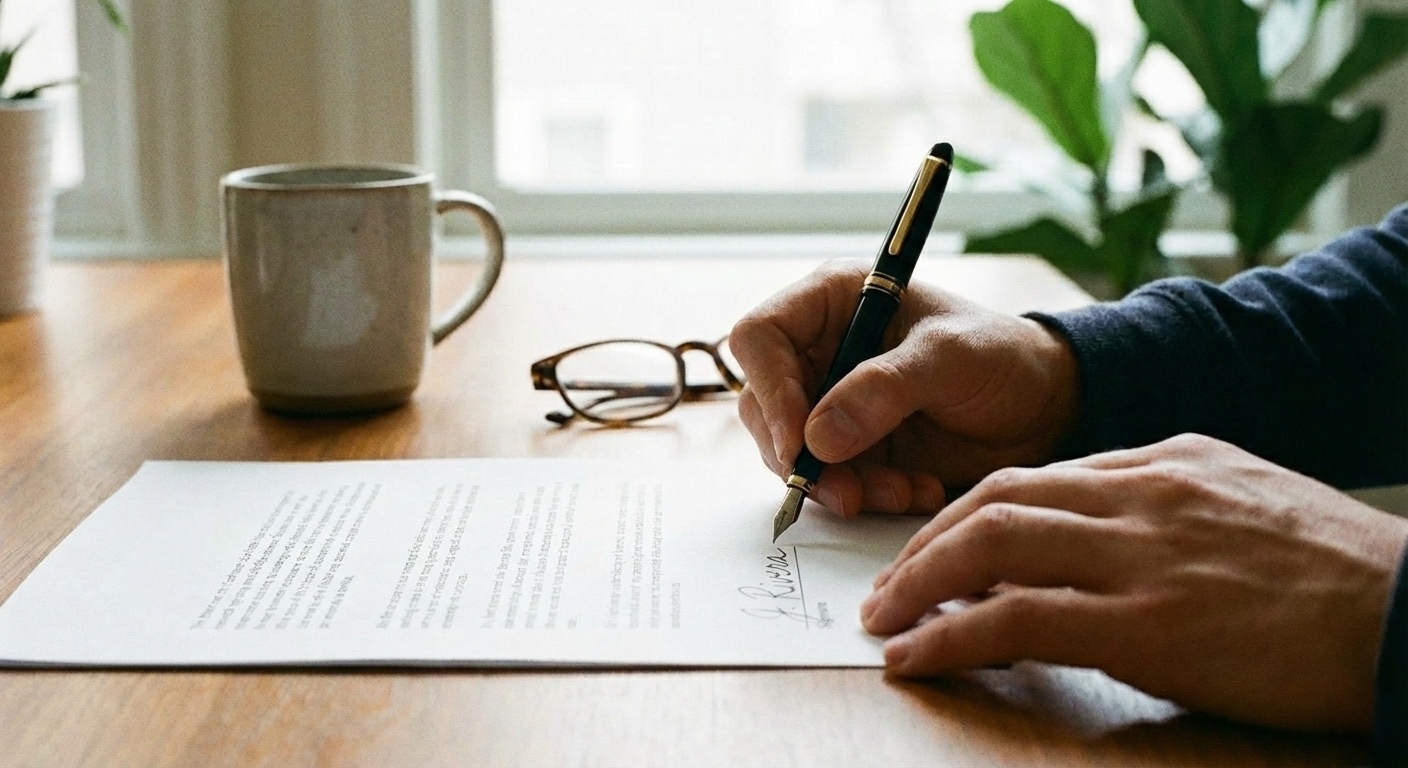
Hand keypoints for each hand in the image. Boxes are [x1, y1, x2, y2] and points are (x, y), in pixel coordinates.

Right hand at [729, 260, 1078, 515]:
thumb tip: (816, 438)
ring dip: (840, 485)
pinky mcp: (849, 447)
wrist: (1043, 406)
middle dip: (803, 457)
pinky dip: (867, 496)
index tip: (799, 444)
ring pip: (792, 454)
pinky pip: (830, 482)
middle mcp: (819, 351)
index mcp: (831, 302)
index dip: (769, 390)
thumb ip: (884, 389)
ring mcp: (830, 402)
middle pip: (764, 406)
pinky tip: (916, 491)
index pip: (760, 338)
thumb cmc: (1000, 356)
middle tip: (847, 491)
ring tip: (903, 491)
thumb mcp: (948, 358)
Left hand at [861, 433, 1407, 731]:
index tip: (938, 545)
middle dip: (925, 540)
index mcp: (1165, 460)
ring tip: (882, 619)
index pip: (1036, 475)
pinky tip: (914, 655)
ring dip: (917, 582)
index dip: (971, 513)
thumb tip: (1100, 533)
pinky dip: (949, 635)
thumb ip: (1168, 506)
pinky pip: (1015, 620)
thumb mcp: (1248, 503)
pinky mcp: (1142, 626)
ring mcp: (1138, 554)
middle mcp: (1140, 493)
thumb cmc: (1341, 573)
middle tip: (887, 583)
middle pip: (994, 498)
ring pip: (989, 545)